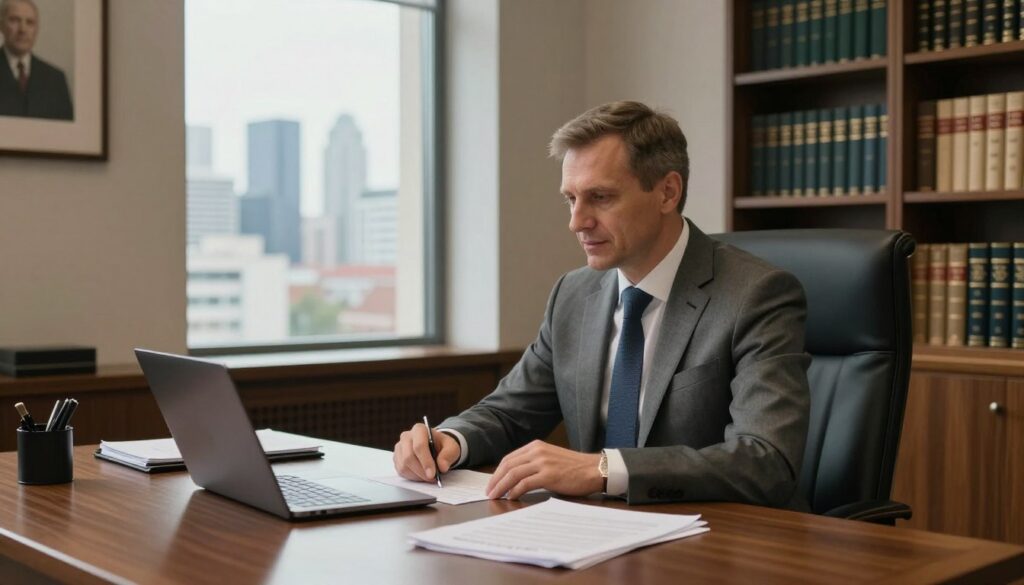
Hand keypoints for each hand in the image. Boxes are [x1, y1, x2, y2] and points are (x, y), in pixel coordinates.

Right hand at [393, 423, 460, 482]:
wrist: (436, 447)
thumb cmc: (442, 446)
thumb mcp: (451, 447)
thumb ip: (448, 455)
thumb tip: (442, 467)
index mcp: (419, 429)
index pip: (419, 446)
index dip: (425, 461)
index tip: (433, 474)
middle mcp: (406, 436)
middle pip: (409, 457)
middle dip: (421, 471)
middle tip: (432, 478)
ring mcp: (399, 448)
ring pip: (403, 466)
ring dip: (417, 475)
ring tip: (428, 477)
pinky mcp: (397, 458)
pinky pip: (401, 471)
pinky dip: (412, 477)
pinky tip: (421, 475)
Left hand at [485, 440, 602, 499]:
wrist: (594, 469)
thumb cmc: (574, 468)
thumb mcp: (551, 459)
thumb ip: (534, 463)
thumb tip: (515, 478)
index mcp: (536, 446)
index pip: (509, 458)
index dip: (497, 472)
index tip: (491, 483)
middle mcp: (537, 451)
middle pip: (508, 465)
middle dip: (495, 480)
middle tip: (488, 492)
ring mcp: (543, 462)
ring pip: (513, 474)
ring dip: (501, 487)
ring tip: (495, 497)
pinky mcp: (548, 475)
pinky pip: (525, 483)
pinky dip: (515, 491)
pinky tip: (511, 497)